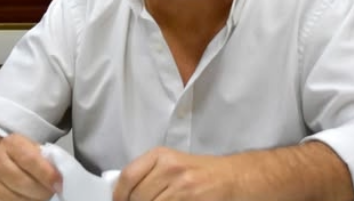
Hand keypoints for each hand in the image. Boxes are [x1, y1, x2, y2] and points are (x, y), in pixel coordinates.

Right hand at [0, 133, 60, 200]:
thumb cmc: (16, 156)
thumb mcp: (31, 148)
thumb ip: (45, 159)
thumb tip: (60, 176)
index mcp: (11, 144)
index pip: (31, 160)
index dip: (47, 175)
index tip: (59, 184)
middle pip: (25, 183)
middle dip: (44, 191)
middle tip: (52, 191)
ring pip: (17, 199)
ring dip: (34, 200)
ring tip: (40, 195)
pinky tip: (27, 199)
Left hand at [113, 147, 235, 200]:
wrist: (234, 178)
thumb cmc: (201, 172)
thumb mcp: (173, 164)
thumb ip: (148, 174)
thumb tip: (120, 192)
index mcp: (161, 156)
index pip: (128, 176)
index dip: (119, 195)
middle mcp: (171, 169)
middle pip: (138, 197)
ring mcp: (183, 188)